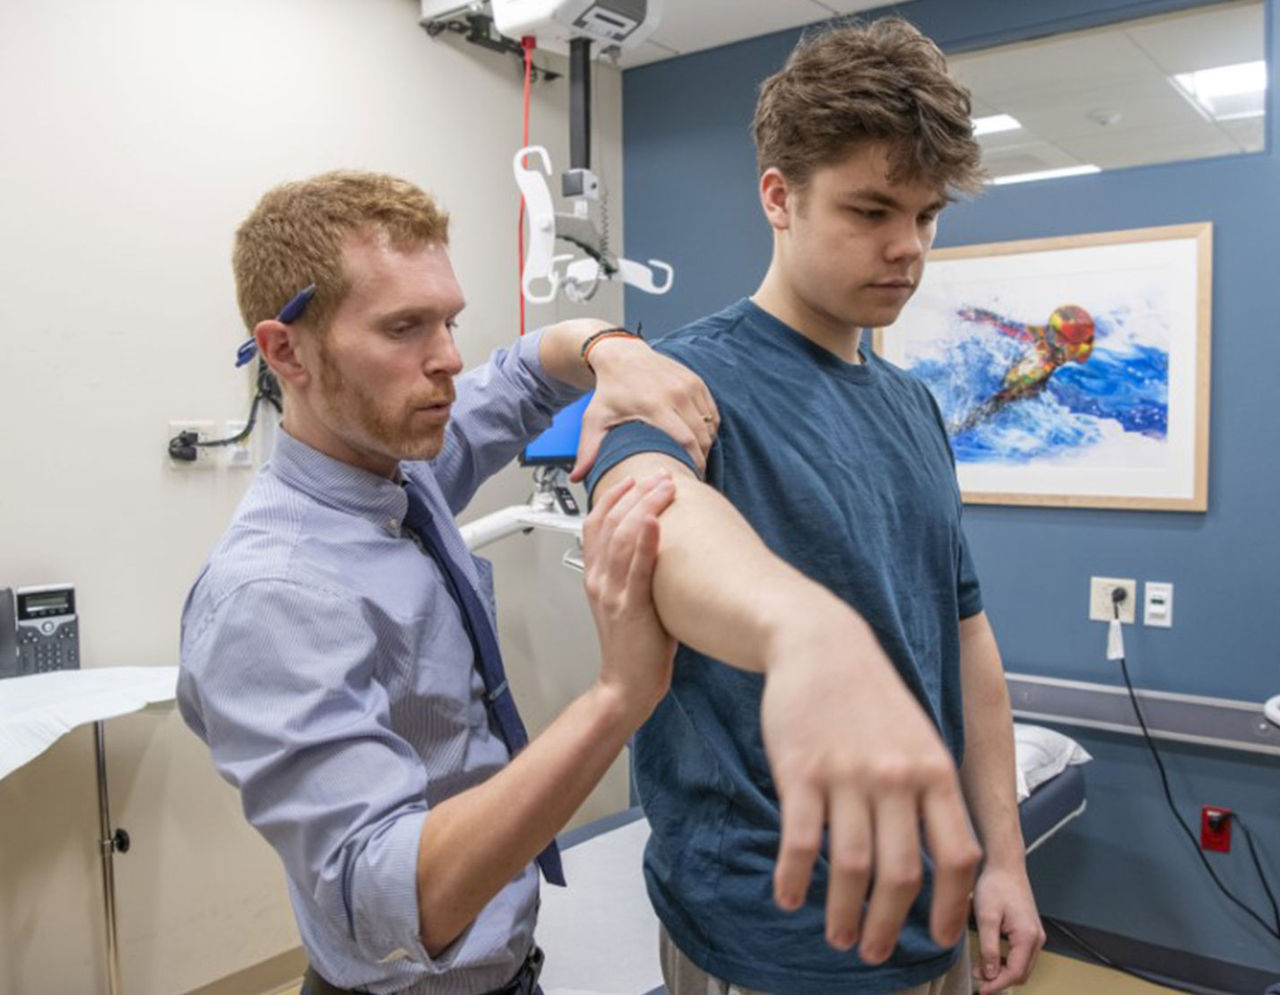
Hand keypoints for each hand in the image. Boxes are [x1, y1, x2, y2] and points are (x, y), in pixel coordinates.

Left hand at [572, 337, 718, 482]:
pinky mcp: (696, 381)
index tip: (687, 477)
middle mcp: (675, 393)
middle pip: (701, 436)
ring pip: (709, 425)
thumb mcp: (595, 419)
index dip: (691, 463)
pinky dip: (708, 429)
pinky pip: (711, 413)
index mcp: (654, 404)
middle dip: (700, 458)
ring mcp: (688, 385)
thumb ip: (588, 450)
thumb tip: (576, 478)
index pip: (684, 441)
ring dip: (706, 445)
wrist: (621, 355)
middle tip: (691, 472)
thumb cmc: (609, 390)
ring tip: (694, 458)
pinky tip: (698, 440)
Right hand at [582, 472, 677, 718]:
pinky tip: (655, 521)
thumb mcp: (633, 597)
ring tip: (664, 487)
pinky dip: (645, 541)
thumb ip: (639, 569)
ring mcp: (612, 593)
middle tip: (661, 475)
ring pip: (621, 537)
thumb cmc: (637, 646)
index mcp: (597, 575)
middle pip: (609, 522)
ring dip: (644, 506)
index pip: (597, 522)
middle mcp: (599, 579)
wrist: (628, 685)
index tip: (639, 478)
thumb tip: (667, 542)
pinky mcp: (630, 608)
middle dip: (636, 492)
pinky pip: (635, 569)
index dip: (616, 496)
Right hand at [759, 608, 980, 960]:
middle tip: (875, 952)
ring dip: (844, 913)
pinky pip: (801, 840)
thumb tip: (936, 860)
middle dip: (890, 926)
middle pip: (902, 874)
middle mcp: (896, 777)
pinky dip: (796, 878)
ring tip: (838, 935)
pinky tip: (790, 897)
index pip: (957, 855)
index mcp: (935, 771)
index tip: (939, 936)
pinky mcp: (801, 770)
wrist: (819, 642)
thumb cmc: (869, 694)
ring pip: (852, 866)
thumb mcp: (917, 737)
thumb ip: (928, 793)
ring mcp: (848, 774)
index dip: (951, 906)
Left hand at [971, 862, 1043, 992]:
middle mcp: (1036, 938)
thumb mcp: (986, 916)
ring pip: (1021, 966)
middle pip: (1021, 973)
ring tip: (980, 968)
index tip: (981, 989)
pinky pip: (1021, 955)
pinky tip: (990, 957)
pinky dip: (1007, 961)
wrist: (1005, 866)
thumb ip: (988, 947)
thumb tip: (989, 973)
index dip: (997, 984)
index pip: (1015, 973)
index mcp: (1028, 936)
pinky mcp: (1029, 930)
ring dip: (1002, 971)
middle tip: (978, 978)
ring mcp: (1034, 935)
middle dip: (999, 979)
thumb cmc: (996, 885)